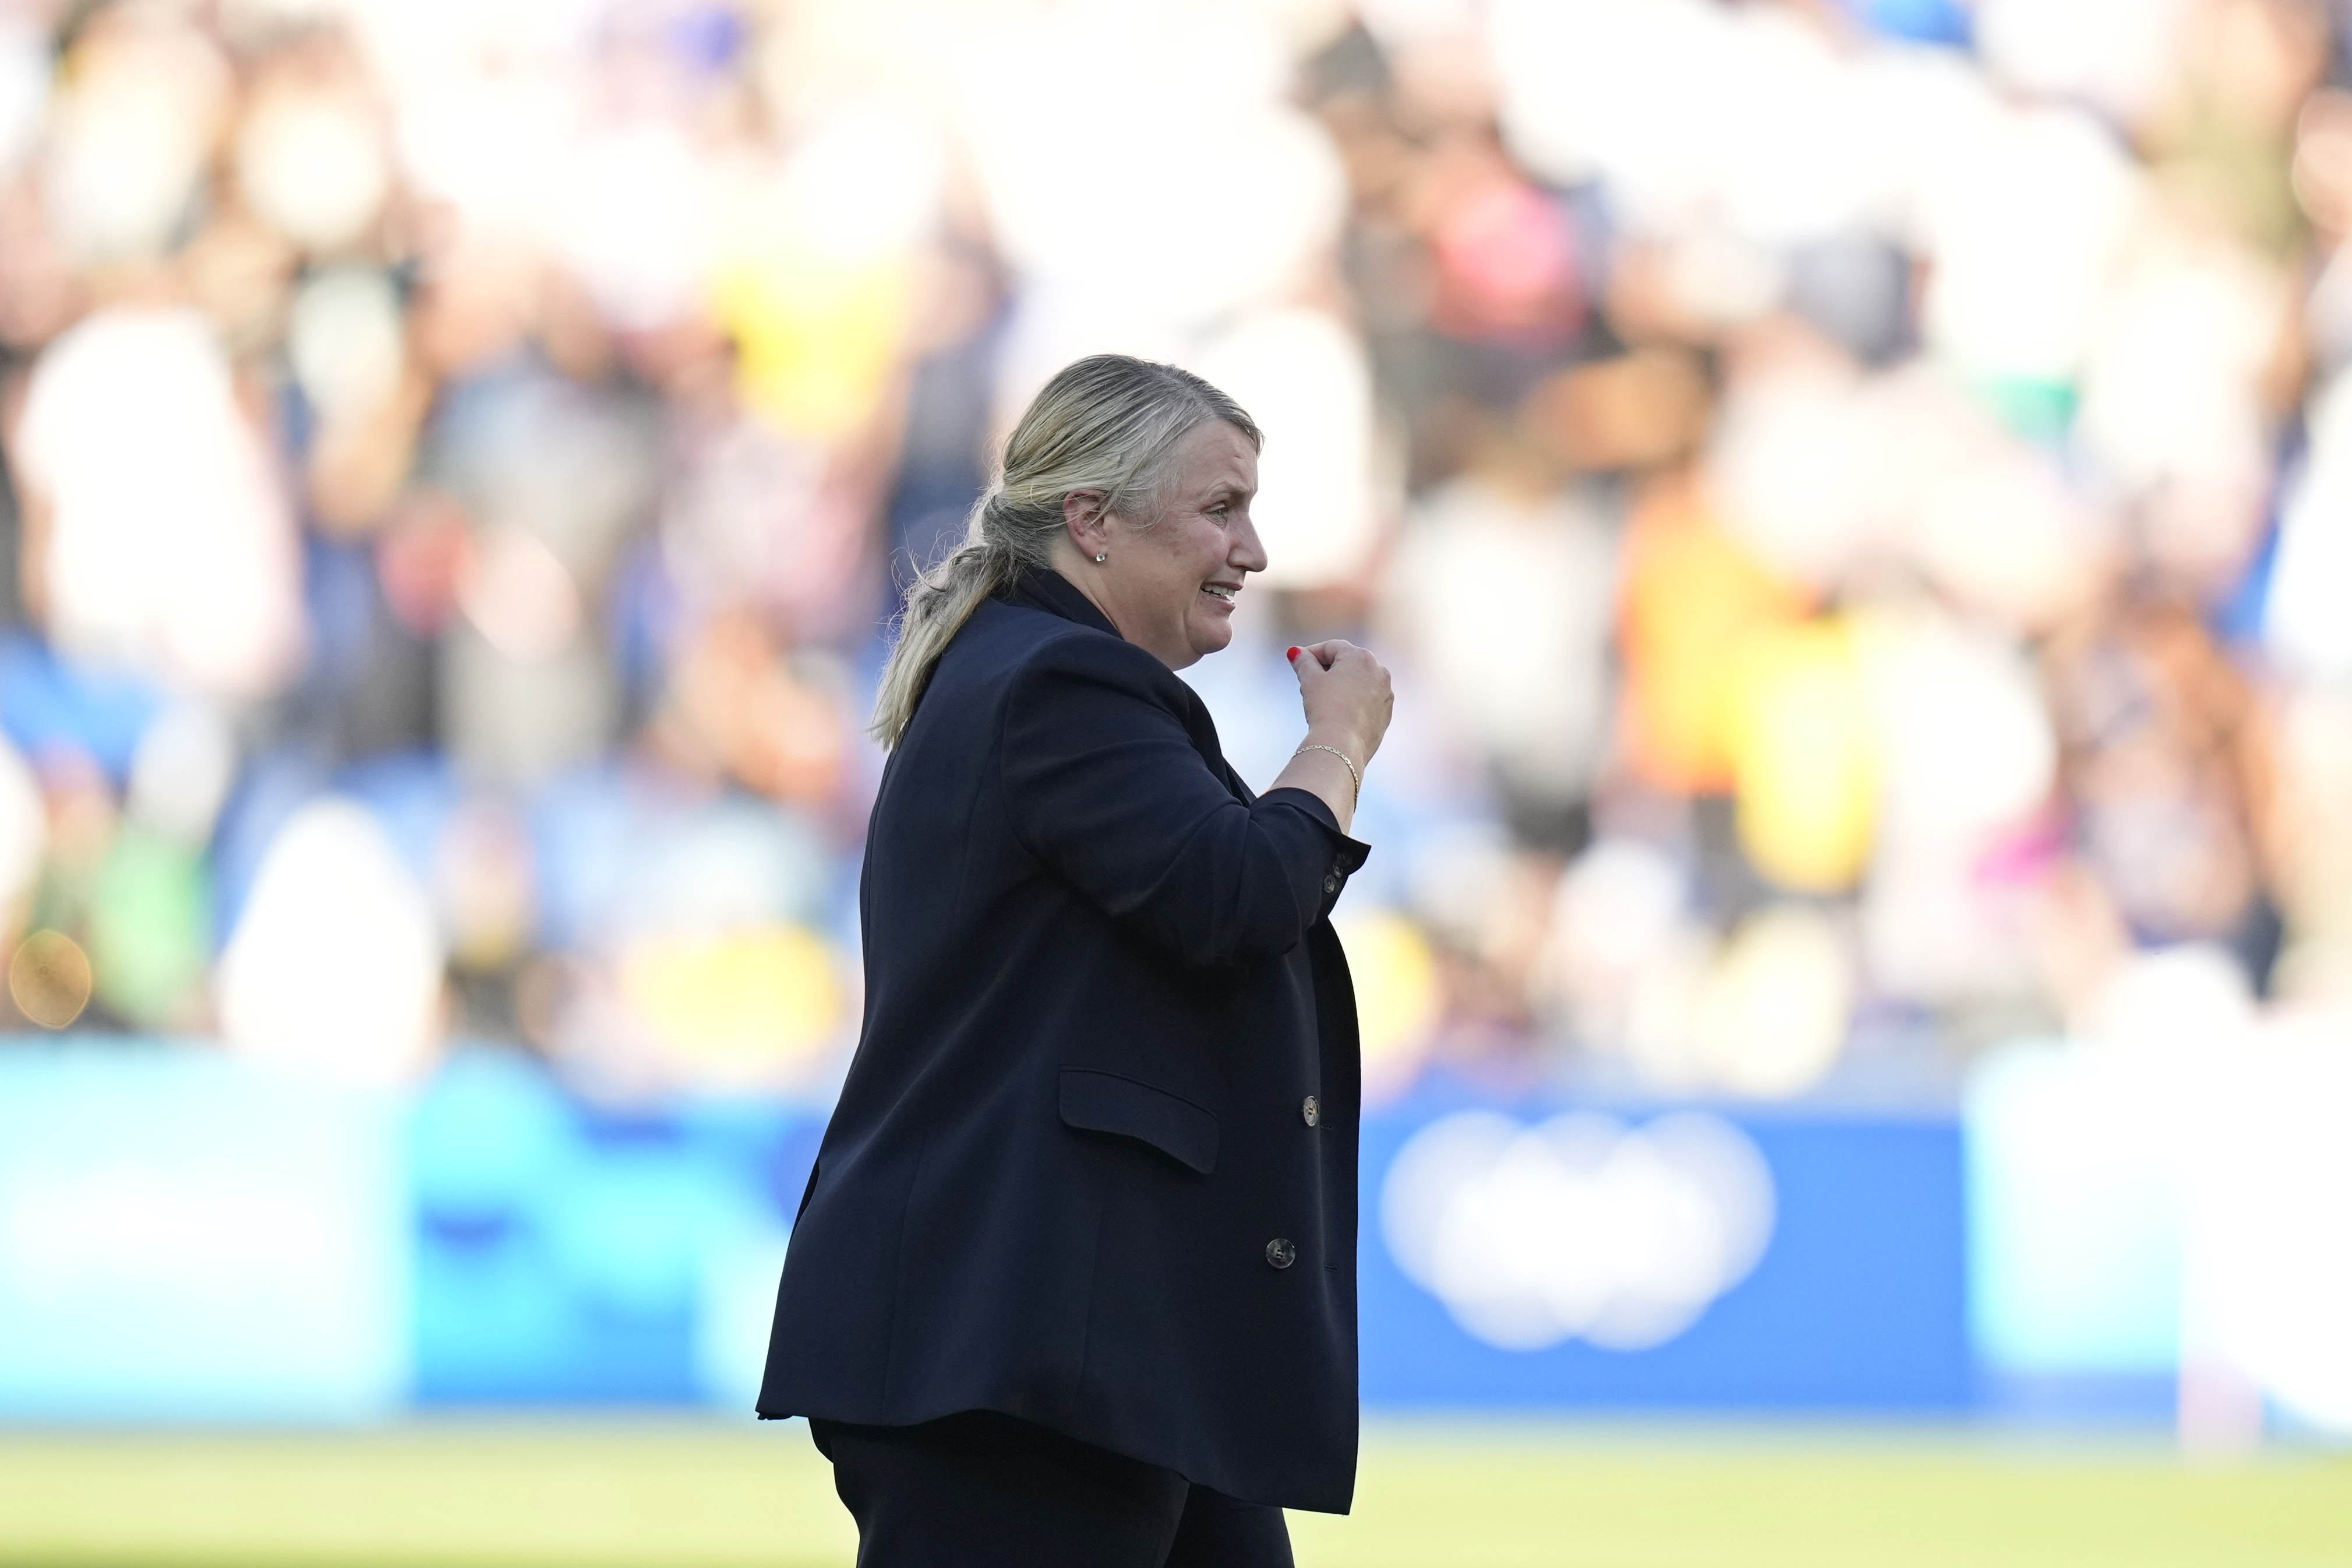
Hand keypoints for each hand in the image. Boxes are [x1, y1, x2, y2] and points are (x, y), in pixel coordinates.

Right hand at [1288, 641, 1392, 767]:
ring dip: (1342, 684)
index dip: (1311, 653)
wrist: (1342, 744)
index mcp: (1361, 657)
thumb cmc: (1325, 708)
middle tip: (1308, 680)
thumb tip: (1295, 652)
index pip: (1332, 647)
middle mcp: (1379, 670)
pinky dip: (1354, 700)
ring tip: (1323, 698)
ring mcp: (1386, 692)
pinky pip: (1368, 699)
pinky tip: (1339, 712)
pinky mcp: (1386, 712)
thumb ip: (1303, 662)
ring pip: (1359, 681)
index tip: (1298, 662)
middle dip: (1327, 668)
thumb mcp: (1310, 681)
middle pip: (1348, 662)